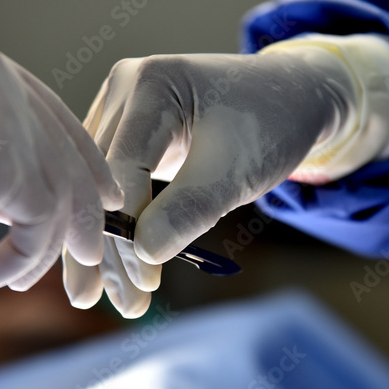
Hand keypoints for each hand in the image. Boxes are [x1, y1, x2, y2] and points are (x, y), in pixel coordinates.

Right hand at [0, 25, 123, 290]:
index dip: (78, 157)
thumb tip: (30, 197)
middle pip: (63, 146)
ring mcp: (0, 108)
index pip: (47, 109)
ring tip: (22, 279)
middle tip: (91, 253)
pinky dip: (27, 254)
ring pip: (58, 186)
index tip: (100, 196)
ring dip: (51, 243)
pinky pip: (42, 217)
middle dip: (82, 206)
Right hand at [63, 34, 388, 316]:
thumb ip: (191, 208)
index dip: (127, 229)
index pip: (123, 167)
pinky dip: (117, 231)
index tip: (141, 281)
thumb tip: (144, 254)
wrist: (289, 97)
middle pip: (102, 182)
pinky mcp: (124, 133)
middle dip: (108, 248)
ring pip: (99, 190)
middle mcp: (123, 88)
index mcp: (150, 83)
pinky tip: (114, 275)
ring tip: (113, 303)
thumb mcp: (236, 171)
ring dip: (107, 248)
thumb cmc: (270, 126)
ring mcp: (119, 109)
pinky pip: (111, 188)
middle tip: (116, 306)